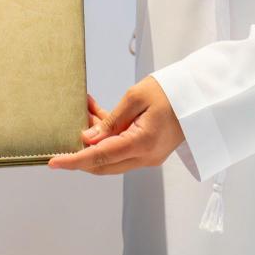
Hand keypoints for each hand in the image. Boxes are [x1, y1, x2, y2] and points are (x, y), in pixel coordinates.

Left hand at [47, 77, 183, 174]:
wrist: (200, 96)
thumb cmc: (172, 91)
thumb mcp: (136, 97)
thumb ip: (111, 120)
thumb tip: (89, 140)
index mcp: (142, 143)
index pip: (100, 158)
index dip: (74, 161)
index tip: (53, 162)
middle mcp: (145, 156)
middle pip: (103, 163)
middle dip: (81, 150)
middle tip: (66, 129)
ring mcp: (148, 156)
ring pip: (110, 156)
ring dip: (94, 138)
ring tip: (84, 109)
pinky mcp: (148, 150)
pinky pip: (121, 148)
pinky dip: (107, 135)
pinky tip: (97, 112)